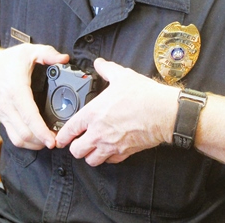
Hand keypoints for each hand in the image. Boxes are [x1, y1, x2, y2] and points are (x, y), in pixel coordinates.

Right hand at [0, 43, 68, 149]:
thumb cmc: (6, 61)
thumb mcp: (29, 50)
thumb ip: (48, 53)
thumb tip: (64, 59)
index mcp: (16, 90)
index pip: (29, 116)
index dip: (42, 130)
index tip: (53, 139)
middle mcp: (8, 106)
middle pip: (24, 133)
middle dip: (42, 141)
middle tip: (59, 140)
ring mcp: (4, 114)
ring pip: (18, 139)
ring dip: (35, 144)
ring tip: (50, 141)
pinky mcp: (3, 119)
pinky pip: (13, 137)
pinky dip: (26, 142)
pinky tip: (38, 139)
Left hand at [56, 58, 178, 165]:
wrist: (164, 112)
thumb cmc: (143, 95)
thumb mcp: (122, 75)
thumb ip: (106, 69)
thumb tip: (99, 63)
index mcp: (93, 114)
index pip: (69, 130)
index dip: (61, 136)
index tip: (60, 138)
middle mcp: (99, 133)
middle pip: (76, 151)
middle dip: (74, 147)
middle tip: (77, 141)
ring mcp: (111, 145)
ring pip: (91, 161)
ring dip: (89, 155)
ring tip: (92, 147)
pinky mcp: (125, 152)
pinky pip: (110, 162)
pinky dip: (107, 158)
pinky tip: (109, 149)